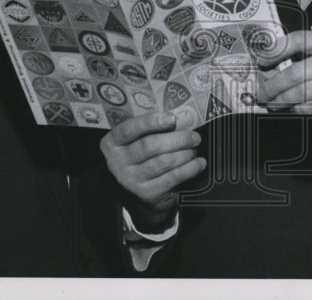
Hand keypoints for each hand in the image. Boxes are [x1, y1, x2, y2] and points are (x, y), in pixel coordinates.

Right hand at [100, 111, 205, 233]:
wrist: (135, 194)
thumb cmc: (140, 157)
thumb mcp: (135, 142)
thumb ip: (149, 130)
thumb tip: (181, 117)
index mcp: (112, 143)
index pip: (129, 129)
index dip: (151, 122)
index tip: (172, 118)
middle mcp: (117, 162)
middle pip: (150, 146)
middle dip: (177, 139)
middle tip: (195, 136)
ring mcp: (131, 180)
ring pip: (163, 162)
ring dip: (184, 153)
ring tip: (195, 149)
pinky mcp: (146, 193)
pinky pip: (172, 178)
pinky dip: (189, 169)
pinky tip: (199, 163)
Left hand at [255, 30, 311, 118]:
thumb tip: (292, 63)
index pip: (299, 40)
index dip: (276, 49)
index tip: (262, 59)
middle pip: (295, 74)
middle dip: (274, 86)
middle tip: (262, 92)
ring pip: (303, 94)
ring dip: (283, 101)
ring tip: (273, 104)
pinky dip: (301, 110)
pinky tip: (294, 110)